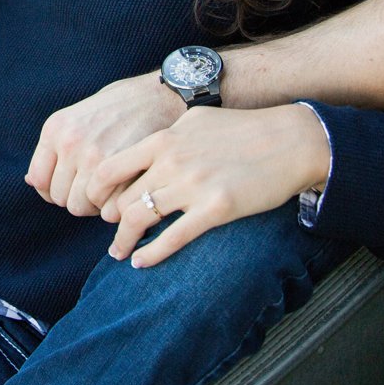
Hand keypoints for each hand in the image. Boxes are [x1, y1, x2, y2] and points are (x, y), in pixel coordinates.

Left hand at [25, 72, 184, 215]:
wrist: (159, 96)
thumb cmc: (117, 108)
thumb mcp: (76, 117)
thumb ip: (54, 149)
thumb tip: (30, 182)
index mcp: (55, 129)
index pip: (38, 181)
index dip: (53, 190)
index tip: (72, 187)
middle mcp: (70, 143)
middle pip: (60, 198)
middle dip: (77, 198)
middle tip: (96, 188)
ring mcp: (95, 157)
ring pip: (81, 207)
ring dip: (95, 205)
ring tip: (110, 190)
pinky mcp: (122, 171)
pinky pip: (107, 210)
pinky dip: (114, 208)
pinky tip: (123, 192)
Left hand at [98, 104, 331, 266]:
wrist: (289, 140)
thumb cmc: (243, 129)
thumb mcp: (195, 121)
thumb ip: (166, 137)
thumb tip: (144, 152)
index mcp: (163, 139)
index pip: (109, 168)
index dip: (94, 191)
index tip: (94, 204)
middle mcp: (171, 161)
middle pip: (121, 199)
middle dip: (109, 220)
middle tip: (109, 232)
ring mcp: (192, 186)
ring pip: (139, 219)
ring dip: (124, 241)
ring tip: (120, 253)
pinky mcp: (216, 209)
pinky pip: (173, 238)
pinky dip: (151, 254)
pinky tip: (141, 262)